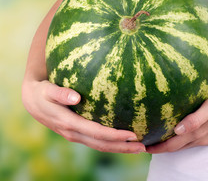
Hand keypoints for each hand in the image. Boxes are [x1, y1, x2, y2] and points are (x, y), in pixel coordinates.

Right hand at [22, 80, 145, 153]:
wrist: (32, 101)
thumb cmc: (42, 92)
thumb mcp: (48, 90)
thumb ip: (61, 93)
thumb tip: (76, 97)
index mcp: (69, 123)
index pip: (96, 133)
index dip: (115, 136)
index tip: (132, 135)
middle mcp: (74, 133)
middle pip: (102, 144)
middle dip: (123, 147)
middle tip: (143, 147)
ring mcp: (75, 135)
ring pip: (100, 146)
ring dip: (119, 148)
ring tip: (138, 148)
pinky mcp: (77, 133)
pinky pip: (96, 141)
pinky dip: (111, 143)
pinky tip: (123, 141)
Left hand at [147, 87, 207, 152]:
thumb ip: (194, 120)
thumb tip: (177, 131)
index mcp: (198, 134)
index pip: (173, 145)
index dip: (158, 148)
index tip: (144, 146)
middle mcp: (200, 138)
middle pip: (176, 147)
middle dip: (160, 147)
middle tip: (145, 142)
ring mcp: (206, 136)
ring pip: (183, 144)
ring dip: (169, 144)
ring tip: (156, 138)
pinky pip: (190, 139)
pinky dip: (179, 138)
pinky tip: (175, 131)